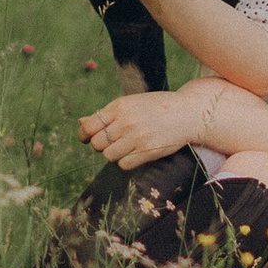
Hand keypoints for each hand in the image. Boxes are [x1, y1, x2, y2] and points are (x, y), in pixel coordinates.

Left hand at [78, 82, 219, 168]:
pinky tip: (135, 153)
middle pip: (97, 144)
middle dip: (101, 145)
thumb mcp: (131, 103)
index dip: (84, 135)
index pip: (89, 126)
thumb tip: (81, 124)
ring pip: (109, 156)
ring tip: (126, 147)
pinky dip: (126, 162)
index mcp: (119, 106)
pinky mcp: (147, 151)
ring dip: (114, 154)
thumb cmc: (157, 107)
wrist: (187, 113)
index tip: (87, 138)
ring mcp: (137, 137)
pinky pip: (124, 164)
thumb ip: (107, 114)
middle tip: (112, 142)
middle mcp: (126, 122)